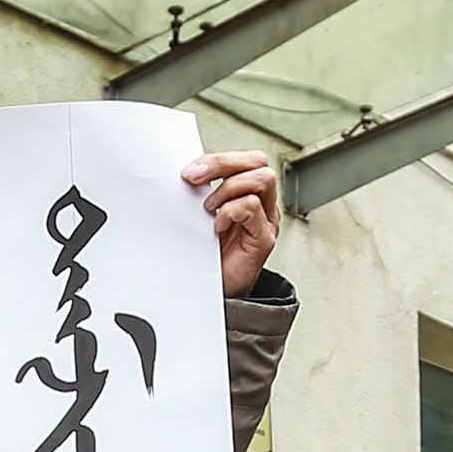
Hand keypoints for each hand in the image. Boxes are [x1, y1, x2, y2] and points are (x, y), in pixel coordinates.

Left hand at [186, 150, 280, 294]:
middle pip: (257, 162)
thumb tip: (186, 173)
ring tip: (209, 208)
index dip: (218, 158)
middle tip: (194, 178)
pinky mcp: (264, 238)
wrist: (215, 292)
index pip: (245, 159)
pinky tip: (217, 226)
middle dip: (222, 163)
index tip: (189, 170)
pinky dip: (230, 211)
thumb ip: (201, 194)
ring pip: (261, 179)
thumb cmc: (210, 256)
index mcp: (249, 193)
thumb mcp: (201, 217)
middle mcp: (263, 203)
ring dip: (228, 188)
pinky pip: (253, 208)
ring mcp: (266, 220)